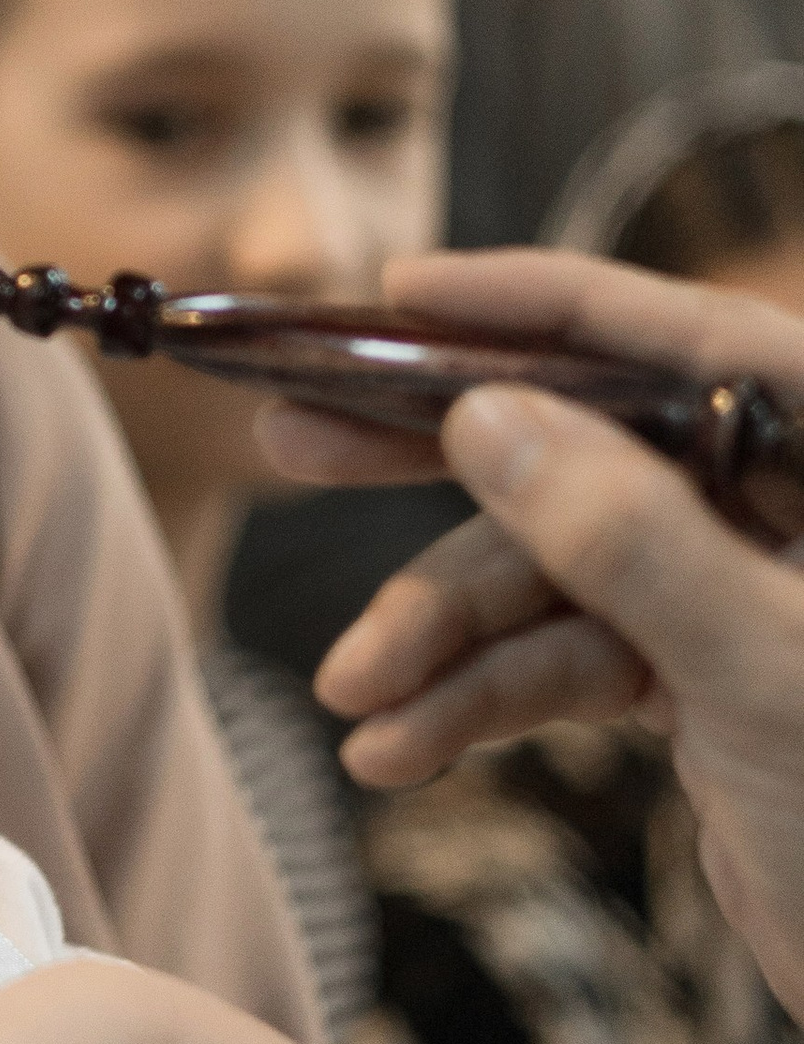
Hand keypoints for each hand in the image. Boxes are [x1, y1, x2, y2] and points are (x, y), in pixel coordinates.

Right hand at [268, 250, 803, 1019]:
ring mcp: (734, 594)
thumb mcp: (761, 670)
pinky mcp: (699, 679)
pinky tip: (397, 751)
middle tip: (290, 442)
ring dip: (439, 639)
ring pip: (550, 575)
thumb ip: (629, 540)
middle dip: (434, 462)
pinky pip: (563, 660)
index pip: (682, 340)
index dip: (535, 306)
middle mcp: (785, 510)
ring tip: (354, 700)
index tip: (399, 292)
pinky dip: (477, 703)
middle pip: (590, 442)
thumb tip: (485, 418)